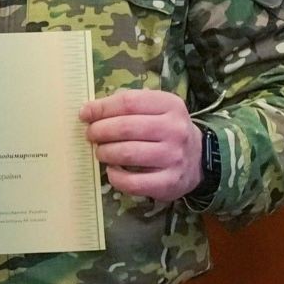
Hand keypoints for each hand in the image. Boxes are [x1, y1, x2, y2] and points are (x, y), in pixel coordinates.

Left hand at [80, 89, 201, 201]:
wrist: (198, 160)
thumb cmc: (168, 130)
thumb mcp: (158, 109)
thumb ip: (130, 105)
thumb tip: (91, 110)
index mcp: (171, 105)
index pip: (129, 102)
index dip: (102, 107)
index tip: (85, 113)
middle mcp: (175, 130)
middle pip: (125, 127)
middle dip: (99, 131)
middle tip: (91, 135)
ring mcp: (173, 157)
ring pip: (126, 154)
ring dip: (105, 152)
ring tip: (101, 152)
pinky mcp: (168, 182)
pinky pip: (132, 181)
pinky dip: (115, 176)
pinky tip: (113, 170)